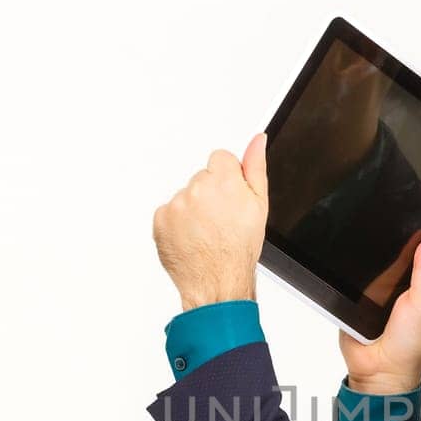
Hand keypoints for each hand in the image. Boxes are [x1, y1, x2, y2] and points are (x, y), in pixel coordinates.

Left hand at [152, 132, 267, 309]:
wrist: (218, 281)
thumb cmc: (239, 249)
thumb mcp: (259, 206)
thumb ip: (255, 166)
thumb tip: (257, 140)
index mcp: (224, 180)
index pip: (220, 159)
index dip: (228, 179)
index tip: (230, 198)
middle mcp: (198, 188)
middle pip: (202, 178)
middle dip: (210, 194)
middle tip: (221, 221)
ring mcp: (177, 204)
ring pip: (185, 195)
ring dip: (193, 209)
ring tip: (206, 233)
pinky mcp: (161, 219)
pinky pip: (169, 212)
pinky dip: (177, 223)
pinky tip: (192, 238)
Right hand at [339, 231, 420, 393]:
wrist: (379, 371)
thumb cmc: (410, 345)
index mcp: (419, 286)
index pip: (416, 253)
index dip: (414, 236)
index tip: (409, 218)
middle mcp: (397, 288)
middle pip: (388, 255)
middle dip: (384, 246)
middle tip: (381, 235)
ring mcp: (374, 295)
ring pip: (366, 267)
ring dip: (363, 264)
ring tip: (364, 262)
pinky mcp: (353, 301)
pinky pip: (346, 283)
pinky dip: (346, 279)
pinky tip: (348, 277)